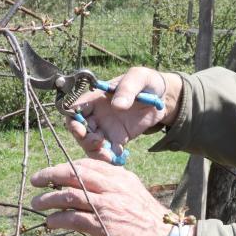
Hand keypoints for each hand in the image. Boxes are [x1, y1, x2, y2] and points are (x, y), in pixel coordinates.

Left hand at [30, 159, 182, 235]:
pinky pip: (72, 218)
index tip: (53, 172)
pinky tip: (50, 222)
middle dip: (50, 175)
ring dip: (48, 198)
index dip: (66, 166)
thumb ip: (113, 189)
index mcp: (120, 177)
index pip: (87, 164)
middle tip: (36, 180)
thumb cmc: (150, 222)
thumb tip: (88, 191)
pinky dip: (57, 219)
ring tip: (36, 203)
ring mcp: (106, 205)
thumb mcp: (133, 195)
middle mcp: (112, 187)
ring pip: (68, 195)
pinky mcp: (103, 225)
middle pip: (73, 173)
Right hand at [66, 67, 181, 161]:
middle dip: (83, 139)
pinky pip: (109, 151)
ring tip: (107, 155)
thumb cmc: (146, 82)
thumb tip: (117, 106)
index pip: (74, 109)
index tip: (79, 128)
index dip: (72, 120)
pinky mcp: (118, 139)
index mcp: (95, 98)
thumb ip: (127, 89)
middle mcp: (96, 115)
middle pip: (79, 130)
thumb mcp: (138, 78)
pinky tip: (118, 158)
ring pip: (91, 144)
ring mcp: (106, 128)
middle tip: (97, 142)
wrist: (162, 97)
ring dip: (95, 151)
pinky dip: (110, 157)